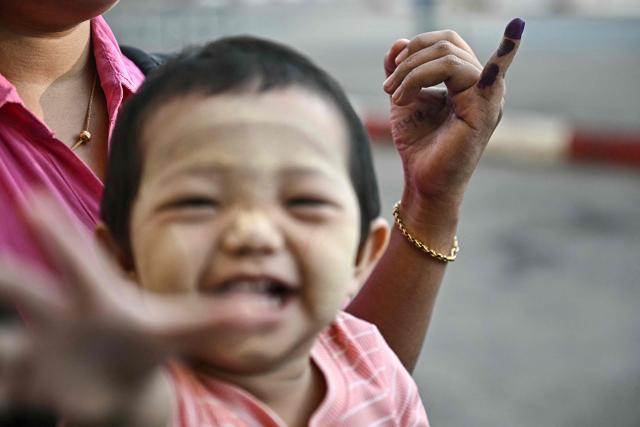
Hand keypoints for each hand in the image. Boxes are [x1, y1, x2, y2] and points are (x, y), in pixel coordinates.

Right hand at [0, 193, 236, 424]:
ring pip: (4, 344)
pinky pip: (4, 386)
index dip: (60, 233)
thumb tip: (274, 313)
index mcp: (97, 295)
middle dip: (5, 275)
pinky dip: (0, 390)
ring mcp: (38, 349)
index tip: (35, 200)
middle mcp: (58, 313)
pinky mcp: (28, 383)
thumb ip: (224, 318)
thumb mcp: (183, 329)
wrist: (121, 374)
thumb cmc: (148, 339)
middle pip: (24, 288)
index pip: (80, 262)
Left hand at [383, 18, 524, 220]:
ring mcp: (487, 96)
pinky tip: (516, 29)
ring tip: (396, 98)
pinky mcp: (485, 111)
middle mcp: (482, 85)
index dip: (416, 46)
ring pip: (449, 59)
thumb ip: (400, 70)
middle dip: (410, 61)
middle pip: (447, 45)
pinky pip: (493, 74)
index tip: (391, 67)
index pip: (446, 43)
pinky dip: (506, 51)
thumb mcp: (404, 100)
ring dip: (412, 74)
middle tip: (388, 88)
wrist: (423, 182)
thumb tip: (398, 43)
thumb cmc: (419, 145)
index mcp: (465, 81)